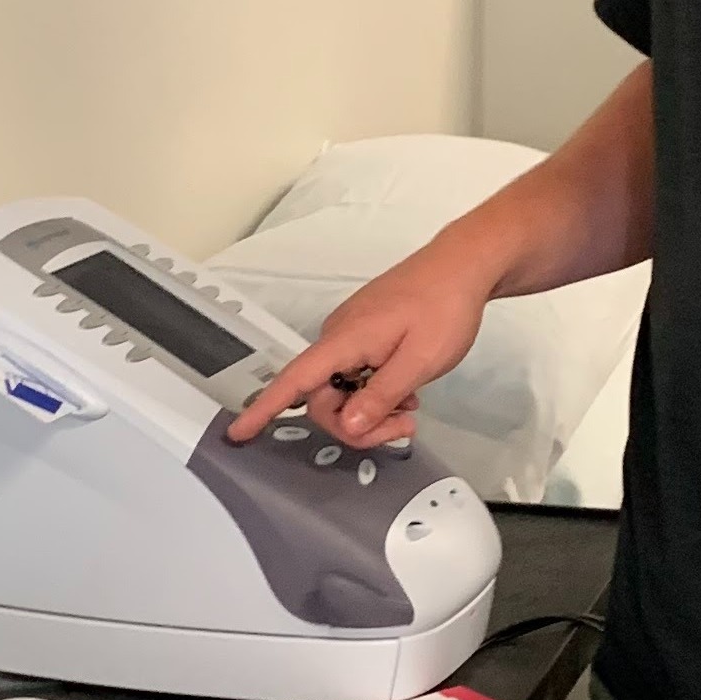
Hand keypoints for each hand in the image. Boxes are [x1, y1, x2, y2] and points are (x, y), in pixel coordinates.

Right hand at [224, 234, 497, 450]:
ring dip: (371, 408)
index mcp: (344, 341)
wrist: (462, 266)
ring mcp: (351, 334)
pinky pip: (356, 374)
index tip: (238, 433)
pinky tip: (406, 390)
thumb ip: (380, 396)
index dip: (264, 410)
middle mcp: (338, 337)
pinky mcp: (364, 333)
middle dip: (357, 424)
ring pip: (343, 389)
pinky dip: (376, 391)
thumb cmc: (444, 308)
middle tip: (403, 426)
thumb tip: (347, 426)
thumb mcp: (419, 361)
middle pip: (324, 398)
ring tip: (411, 406)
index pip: (293, 381)